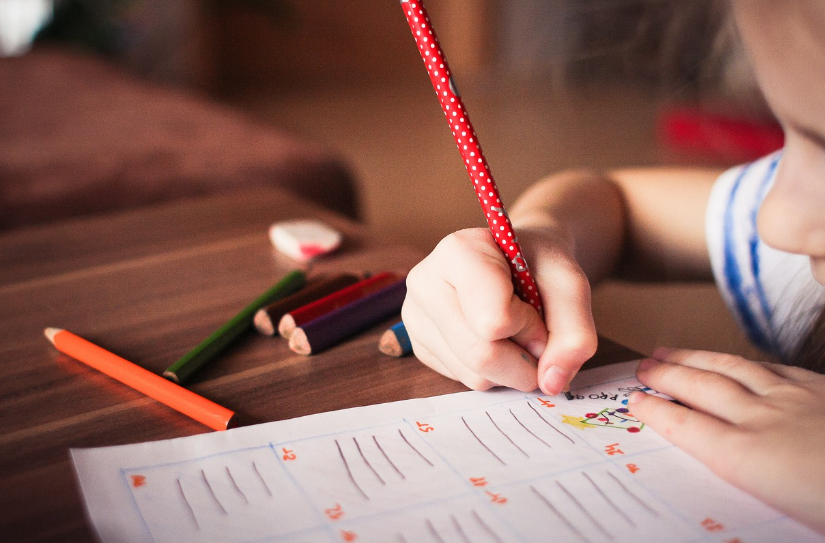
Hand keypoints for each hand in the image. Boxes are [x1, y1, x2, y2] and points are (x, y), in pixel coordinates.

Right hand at [402, 226, 596, 394]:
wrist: (518, 261)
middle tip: (536, 334)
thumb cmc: (539, 265)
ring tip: (513, 332)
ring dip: (511, 368)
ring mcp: (416, 317)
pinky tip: (494, 340)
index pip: (494, 320)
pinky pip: (464, 380)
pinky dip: (493, 372)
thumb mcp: (570, 285)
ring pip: (474, 375)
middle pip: (481, 355)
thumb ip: (575, 332)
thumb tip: (551, 383)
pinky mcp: (419, 346)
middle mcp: (425, 283)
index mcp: (457, 252)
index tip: (537, 306)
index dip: (529, 326)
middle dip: (524, 358)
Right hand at [629, 348, 824, 534]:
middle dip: (667, 375)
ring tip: (672, 351)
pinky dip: (746, 362)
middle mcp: (765, 421)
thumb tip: (725, 466)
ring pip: (733, 369)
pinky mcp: (823, 391)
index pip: (687, 427)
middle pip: (703, 389)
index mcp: (749, 458)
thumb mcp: (784, 512)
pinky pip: (775, 368)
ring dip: (697, 359)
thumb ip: (749, 481)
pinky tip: (740, 361)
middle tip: (643, 366)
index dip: (656, 411)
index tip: (634, 400)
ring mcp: (797, 400)